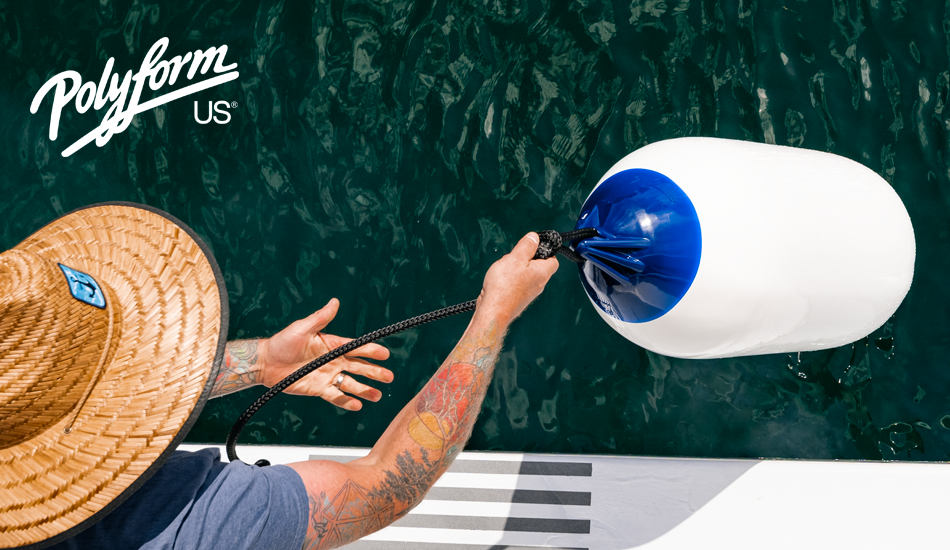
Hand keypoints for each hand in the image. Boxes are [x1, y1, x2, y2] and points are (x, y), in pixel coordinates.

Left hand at [258, 298, 392, 410]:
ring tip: (378, 395)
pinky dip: (347, 401)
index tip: (385, 354)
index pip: (356, 348)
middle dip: (374, 372)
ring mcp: (327, 376)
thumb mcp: (302, 329)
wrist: (266, 364)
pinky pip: (336, 396)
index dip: (371, 351)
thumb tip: (334, 302)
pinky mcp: (318, 389)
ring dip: (365, 389)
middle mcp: (333, 361)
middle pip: (358, 367)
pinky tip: (358, 405)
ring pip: (350, 384)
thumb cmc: (283, 342)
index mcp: (332, 345)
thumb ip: (320, 318)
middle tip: (389, 377)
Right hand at [476, 232, 558, 322]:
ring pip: (525, 274)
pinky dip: (508, 279)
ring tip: (503, 269)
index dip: (545, 251)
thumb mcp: (516, 258)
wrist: (493, 310)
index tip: (532, 247)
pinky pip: (516, 283)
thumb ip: (527, 246)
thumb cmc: (504, 286)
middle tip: (513, 258)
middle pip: (536, 266)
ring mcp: (528, 293)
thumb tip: (535, 237)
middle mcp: (538, 284)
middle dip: (524, 259)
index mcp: (542, 273)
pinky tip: (498, 279)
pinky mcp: (518, 298)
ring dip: (514, 269)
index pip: (553, 260)